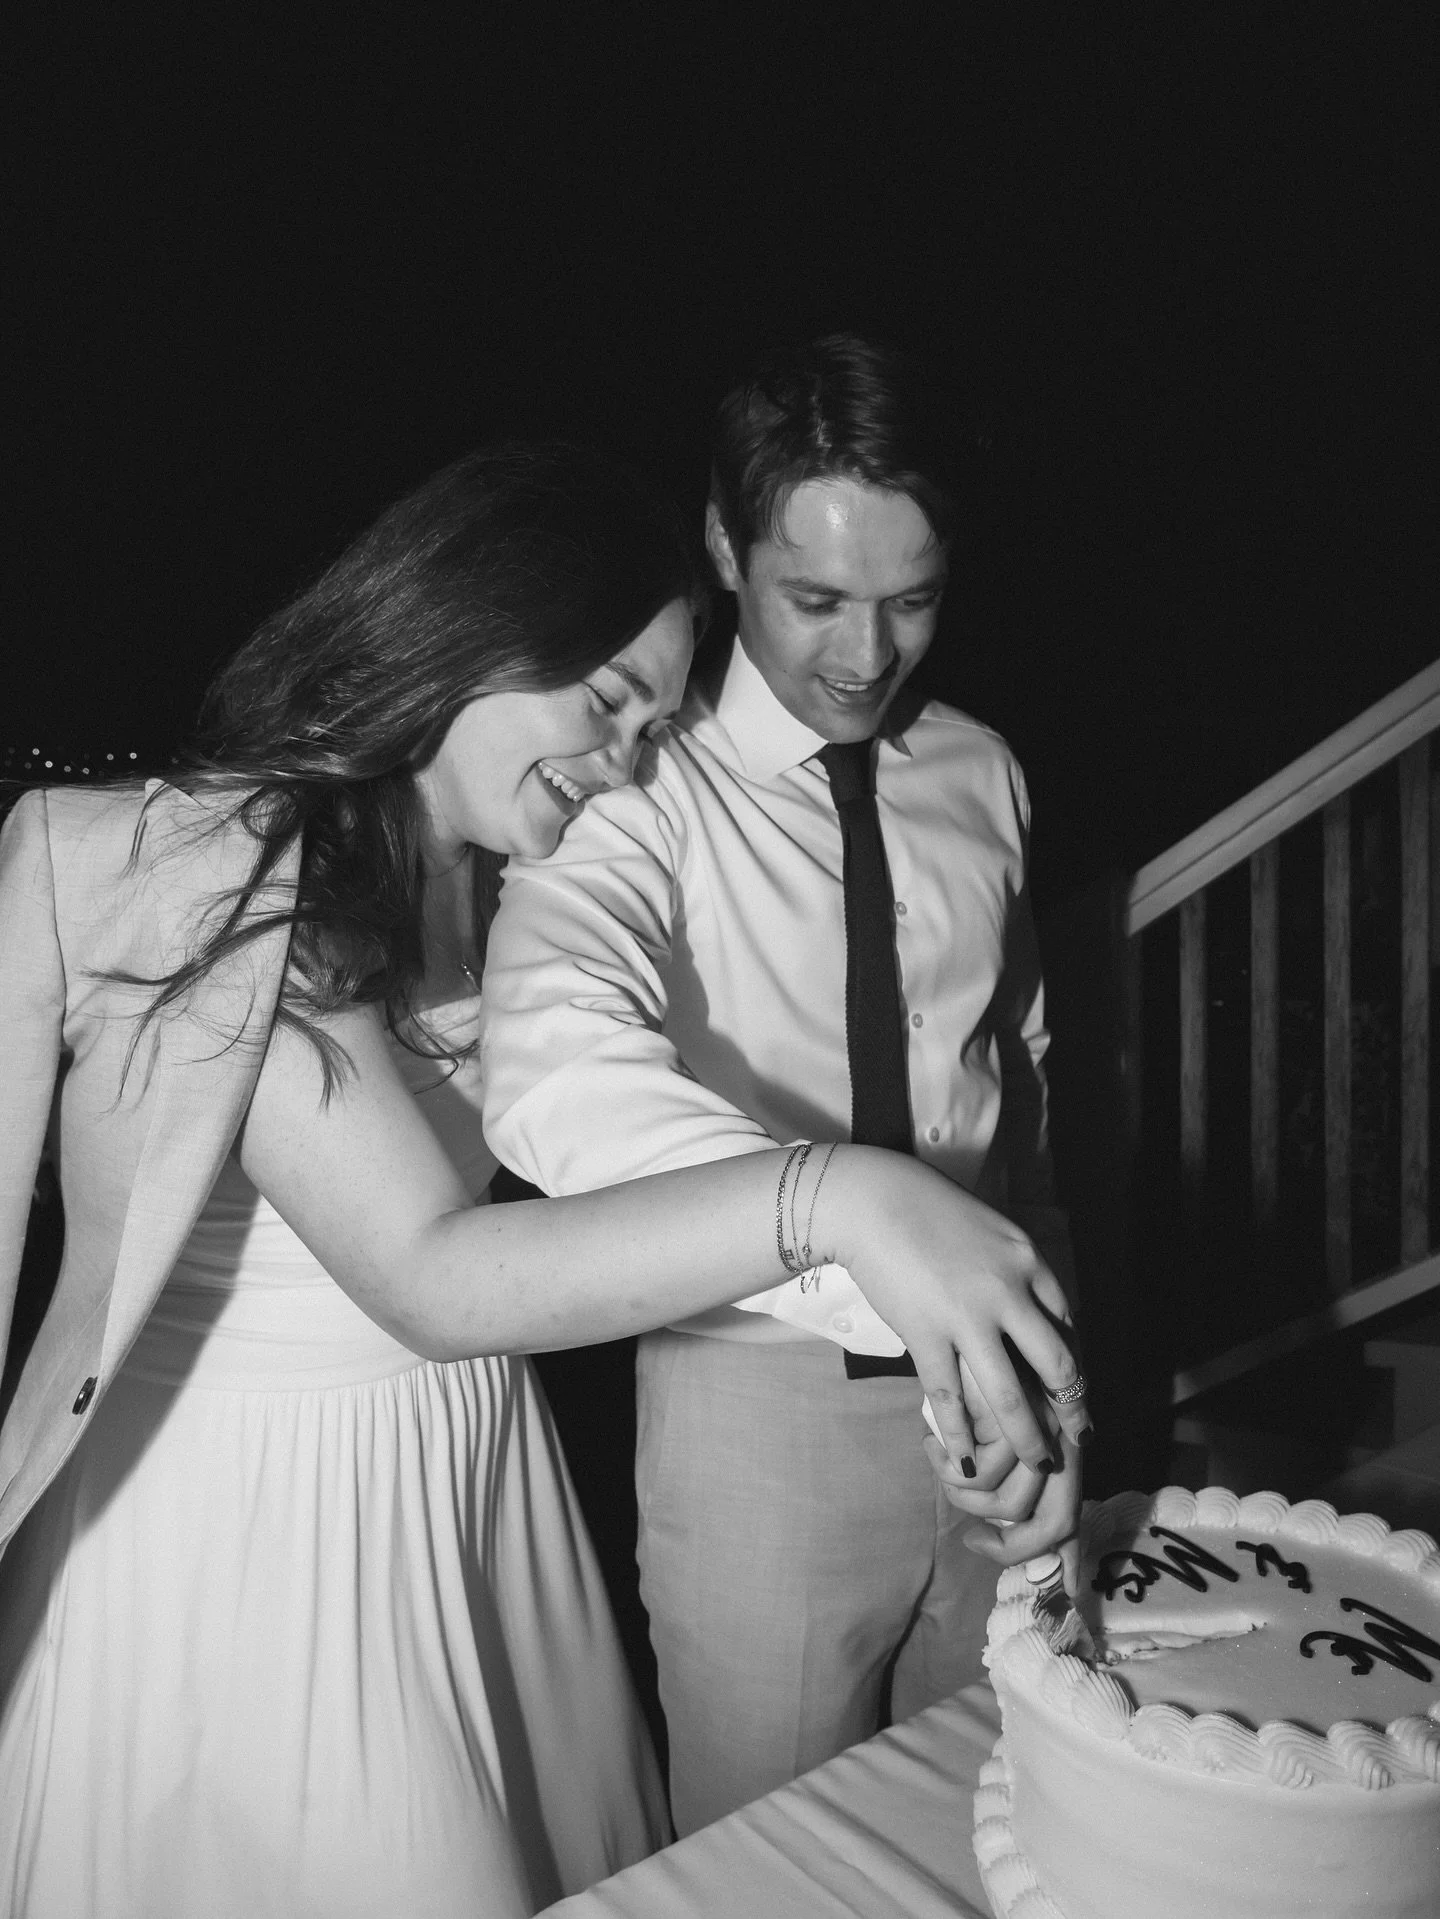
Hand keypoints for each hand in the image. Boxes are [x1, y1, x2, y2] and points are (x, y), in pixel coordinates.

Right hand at [828, 1149, 1090, 1479]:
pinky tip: (966, 1459)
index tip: (1076, 1391)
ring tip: (1038, 1463)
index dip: (1075, 1365)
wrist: (870, 1199)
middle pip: (1057, 1365)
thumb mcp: (988, 1229)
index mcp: (1028, 1261)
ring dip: (1028, 1438)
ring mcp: (968, 1316)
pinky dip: (960, 1435)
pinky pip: (949, 1396)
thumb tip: (1026, 1303)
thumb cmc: (925, 1208)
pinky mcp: (926, 1333)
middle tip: (1078, 1439)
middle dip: (1072, 1410)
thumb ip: (1011, 1267)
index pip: (1068, 1325)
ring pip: (1011, 1395)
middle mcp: (1008, 1291)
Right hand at [923, 1361, 1083, 1594]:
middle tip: (975, 1541)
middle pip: (1052, 1520)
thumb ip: (1018, 1455)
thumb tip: (1021, 1519)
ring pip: (1006, 1496)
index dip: (1064, 1558)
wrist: (953, 1293)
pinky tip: (932, 1445)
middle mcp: (1057, 1424)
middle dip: (1012, 1547)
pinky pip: (971, 1460)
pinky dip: (947, 1465)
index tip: (1050, 1586)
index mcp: (1065, 1432)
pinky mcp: (988, 1394)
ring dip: (965, 1496)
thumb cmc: (977, 1357)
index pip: (1072, 1510)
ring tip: (946, 1467)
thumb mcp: (1008, 1410)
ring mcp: (1028, 1412)